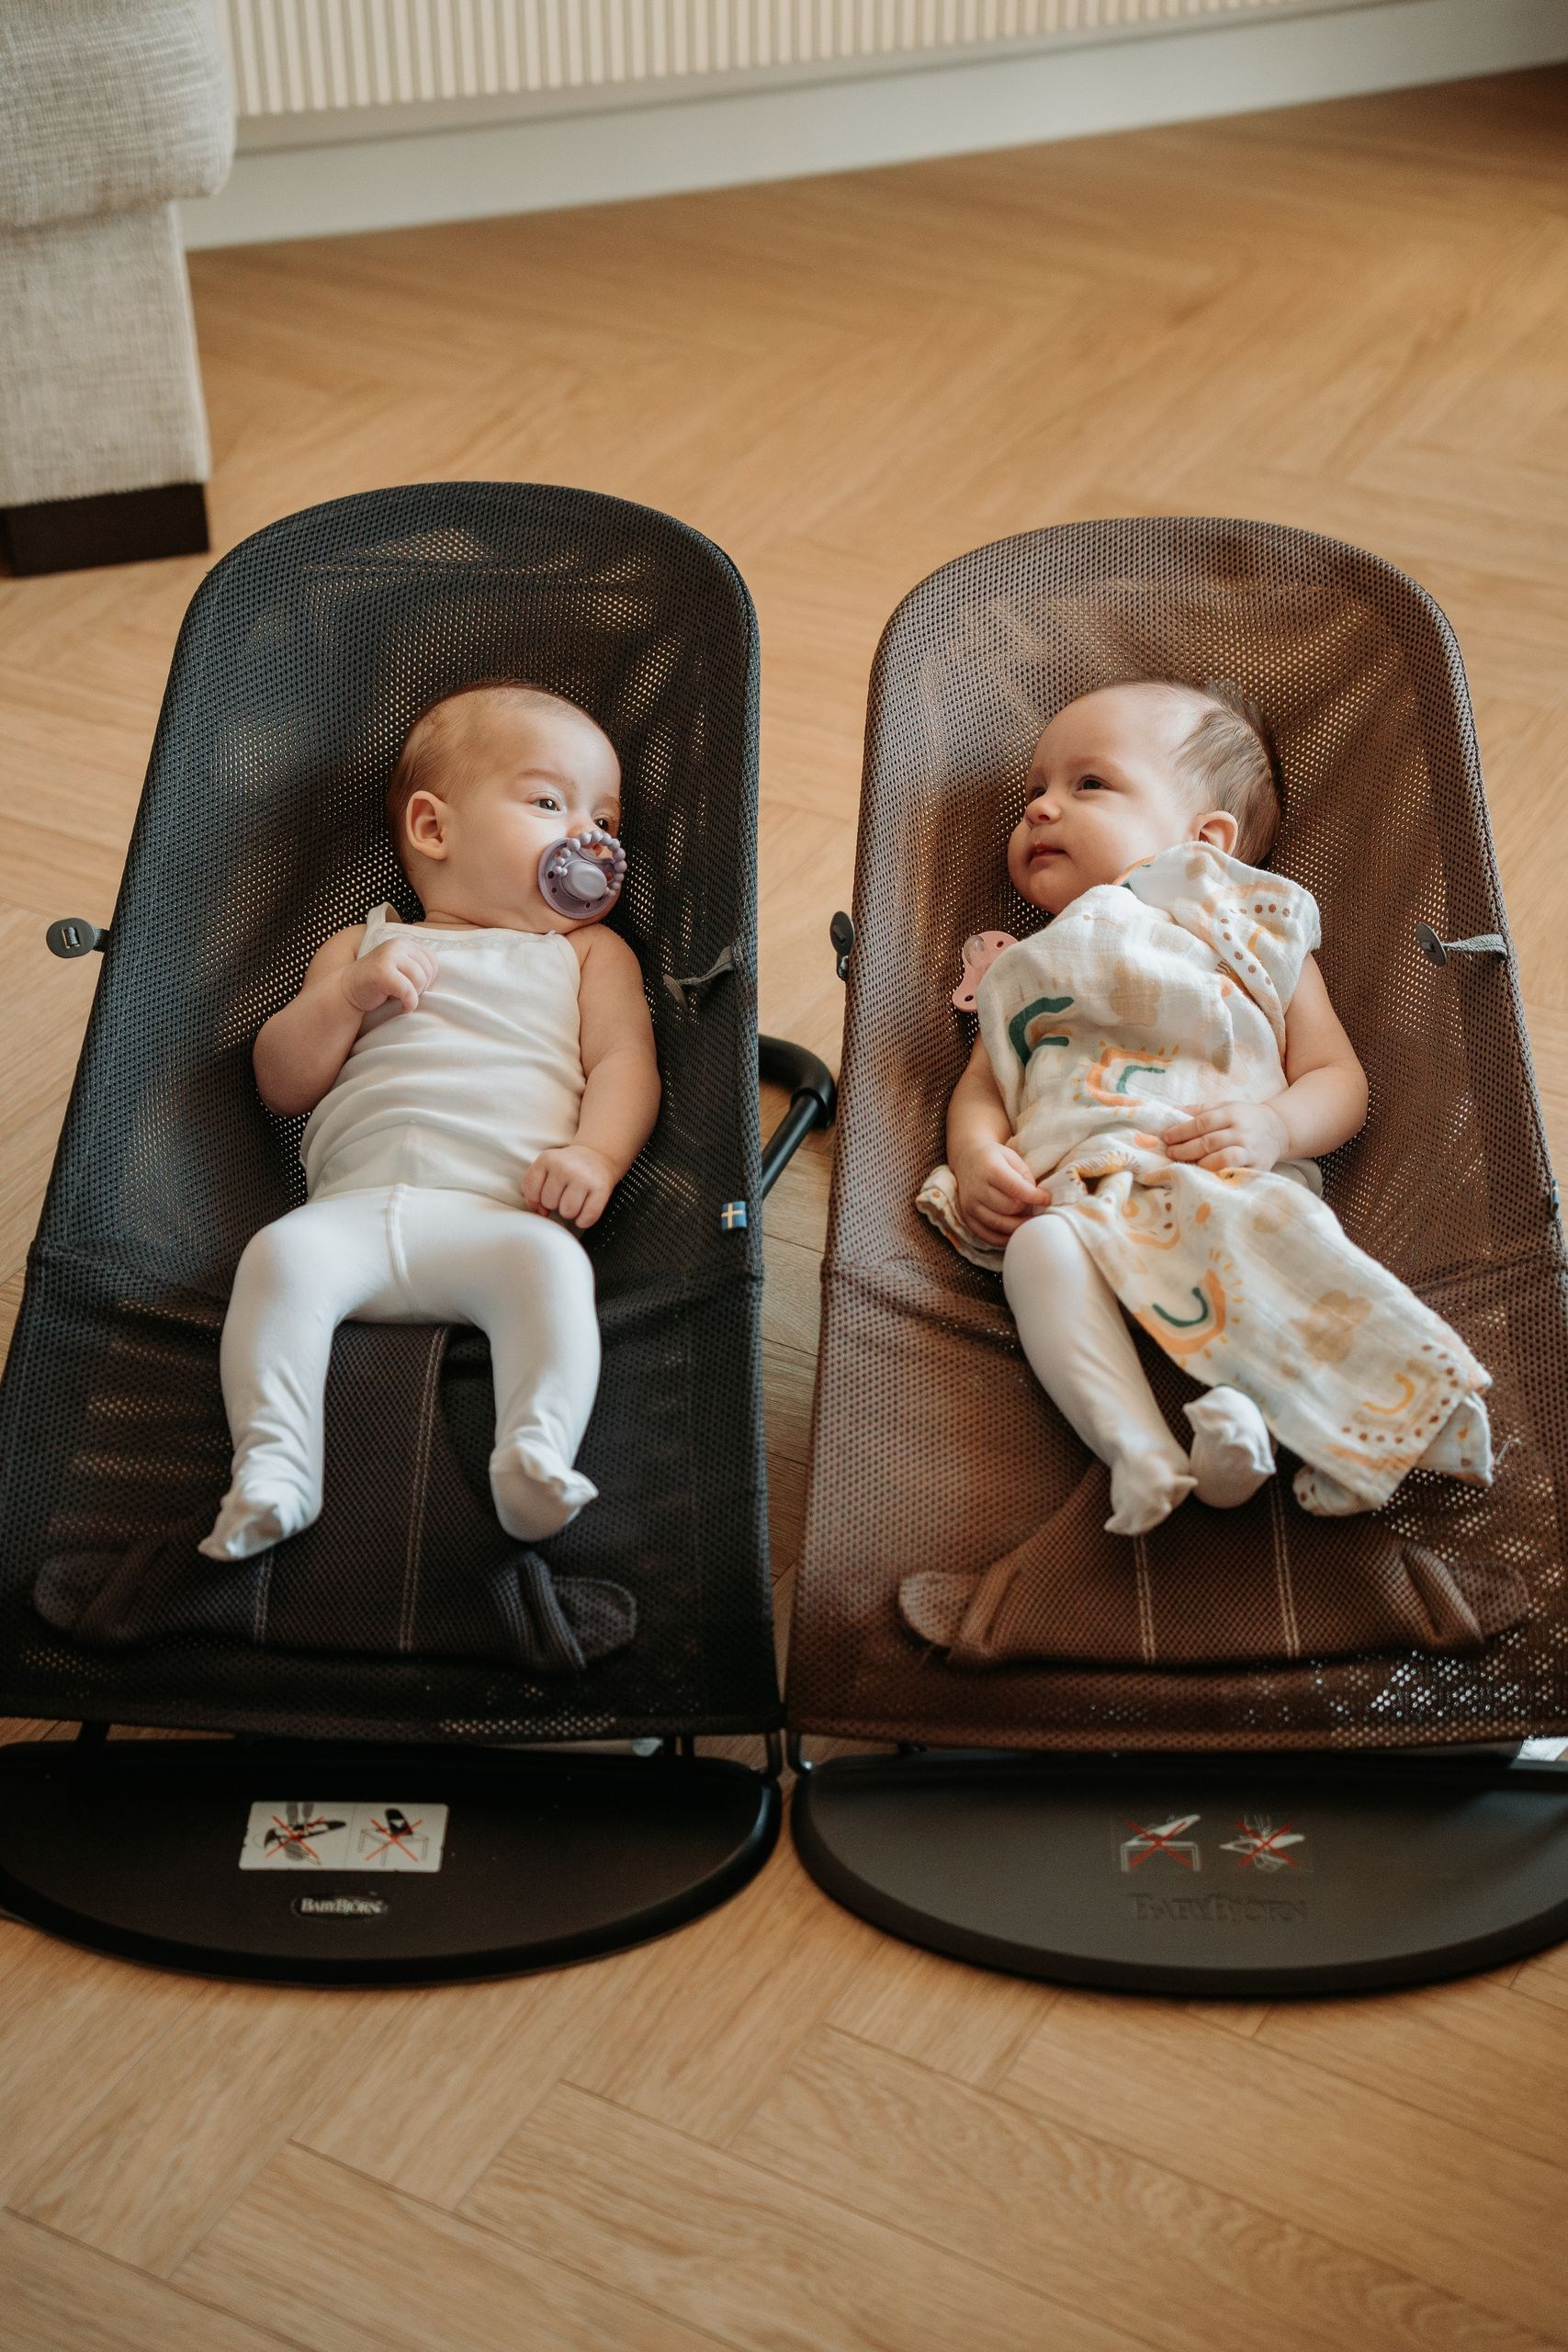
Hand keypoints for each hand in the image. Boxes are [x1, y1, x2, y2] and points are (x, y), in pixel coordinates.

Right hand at [341, 938, 436, 1015]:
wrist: (348, 990)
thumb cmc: (378, 984)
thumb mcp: (401, 969)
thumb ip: (418, 966)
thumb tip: (449, 975)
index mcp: (404, 943)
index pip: (433, 961)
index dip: (428, 979)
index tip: (413, 987)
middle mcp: (397, 945)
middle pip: (429, 971)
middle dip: (421, 988)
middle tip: (405, 994)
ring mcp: (389, 956)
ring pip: (420, 980)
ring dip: (414, 996)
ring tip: (401, 998)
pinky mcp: (382, 971)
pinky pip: (408, 991)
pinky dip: (409, 1004)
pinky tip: (401, 1007)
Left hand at [523, 1142, 617, 1228]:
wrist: (597, 1156)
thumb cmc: (567, 1167)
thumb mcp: (545, 1169)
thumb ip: (532, 1189)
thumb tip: (541, 1211)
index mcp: (547, 1159)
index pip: (531, 1191)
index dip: (537, 1198)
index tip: (547, 1192)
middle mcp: (565, 1166)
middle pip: (549, 1203)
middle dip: (556, 1202)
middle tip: (565, 1192)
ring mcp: (583, 1177)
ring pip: (567, 1213)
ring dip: (570, 1211)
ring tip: (575, 1199)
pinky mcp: (601, 1188)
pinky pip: (587, 1218)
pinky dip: (584, 1220)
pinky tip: (585, 1208)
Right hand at [953, 1140, 1051, 1247]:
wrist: (967, 1159)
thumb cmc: (994, 1158)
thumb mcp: (1012, 1157)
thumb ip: (1025, 1177)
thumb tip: (1036, 1200)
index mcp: (990, 1169)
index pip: (1016, 1188)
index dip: (1035, 1197)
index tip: (1047, 1200)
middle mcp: (977, 1188)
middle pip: (1009, 1208)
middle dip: (1026, 1209)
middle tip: (1034, 1208)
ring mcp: (970, 1205)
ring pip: (999, 1224)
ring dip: (1017, 1225)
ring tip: (1027, 1220)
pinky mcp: (967, 1217)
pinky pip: (987, 1235)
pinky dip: (1003, 1238)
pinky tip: (1014, 1231)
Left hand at [1164, 1100, 1287, 1172]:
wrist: (1279, 1130)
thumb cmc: (1245, 1118)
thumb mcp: (1226, 1107)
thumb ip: (1199, 1110)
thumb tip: (1171, 1110)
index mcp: (1233, 1114)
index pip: (1202, 1123)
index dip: (1182, 1131)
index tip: (1165, 1137)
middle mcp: (1242, 1132)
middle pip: (1209, 1142)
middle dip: (1185, 1149)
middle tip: (1170, 1153)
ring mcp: (1251, 1151)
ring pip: (1222, 1159)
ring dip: (1200, 1163)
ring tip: (1184, 1165)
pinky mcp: (1257, 1167)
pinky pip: (1234, 1173)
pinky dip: (1218, 1175)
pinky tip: (1204, 1176)